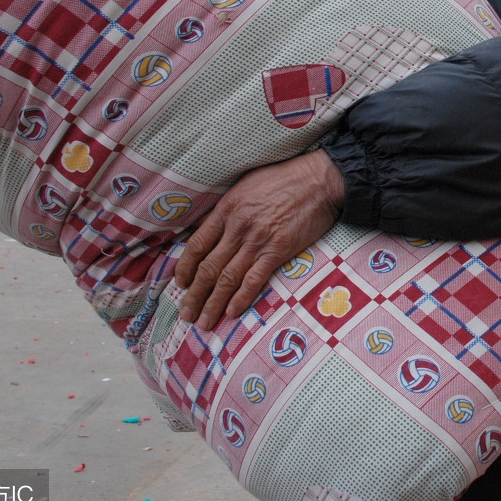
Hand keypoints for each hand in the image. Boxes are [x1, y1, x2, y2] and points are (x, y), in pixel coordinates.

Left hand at [174, 150, 343, 329]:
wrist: (320, 180)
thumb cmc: (285, 177)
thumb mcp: (246, 184)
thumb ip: (227, 208)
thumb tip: (207, 226)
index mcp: (227, 209)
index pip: (197, 244)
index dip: (185, 268)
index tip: (180, 284)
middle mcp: (238, 227)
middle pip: (208, 267)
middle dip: (195, 294)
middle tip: (187, 314)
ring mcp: (258, 240)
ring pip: (227, 278)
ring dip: (213, 303)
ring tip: (204, 322)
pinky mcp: (279, 250)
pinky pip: (254, 279)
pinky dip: (241, 298)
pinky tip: (232, 312)